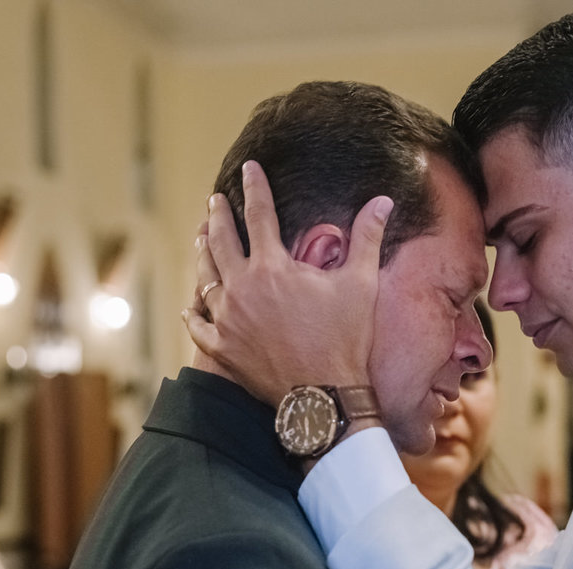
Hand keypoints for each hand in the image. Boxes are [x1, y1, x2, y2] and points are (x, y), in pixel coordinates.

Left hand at [184, 160, 392, 407]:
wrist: (324, 396)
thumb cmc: (345, 340)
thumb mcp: (361, 285)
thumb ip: (367, 238)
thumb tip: (382, 202)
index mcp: (273, 268)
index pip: (260, 215)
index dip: (255, 188)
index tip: (249, 169)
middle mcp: (241, 288)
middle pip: (221, 241)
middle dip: (218, 216)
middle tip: (215, 201)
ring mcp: (226, 320)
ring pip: (205, 278)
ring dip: (203, 255)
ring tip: (202, 240)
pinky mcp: (221, 349)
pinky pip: (199, 325)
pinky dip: (194, 312)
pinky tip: (190, 305)